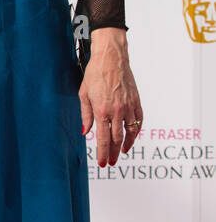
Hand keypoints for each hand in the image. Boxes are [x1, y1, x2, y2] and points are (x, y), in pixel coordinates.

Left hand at [79, 29, 141, 166]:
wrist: (111, 58)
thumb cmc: (95, 74)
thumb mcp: (84, 95)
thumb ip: (85, 115)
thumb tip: (86, 132)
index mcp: (102, 111)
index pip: (104, 139)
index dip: (103, 153)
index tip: (103, 163)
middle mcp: (117, 111)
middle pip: (117, 139)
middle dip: (113, 153)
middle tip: (111, 162)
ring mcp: (128, 106)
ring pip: (130, 132)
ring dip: (126, 145)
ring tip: (122, 153)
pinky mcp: (136, 101)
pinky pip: (139, 121)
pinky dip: (136, 131)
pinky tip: (132, 137)